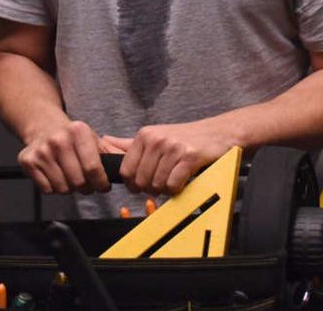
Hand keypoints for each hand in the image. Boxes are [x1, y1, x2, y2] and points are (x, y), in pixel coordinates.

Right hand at [18, 120, 123, 194]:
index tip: (103, 186)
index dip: (101, 183)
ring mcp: (42, 150)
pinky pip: (47, 189)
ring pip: (63, 188)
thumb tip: (131, 166)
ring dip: (69, 188)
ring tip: (70, 177)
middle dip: (86, 187)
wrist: (43, 126)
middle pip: (78, 182)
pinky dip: (53, 188)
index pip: (93, 168)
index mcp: (78, 131)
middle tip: (86, 183)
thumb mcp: (93, 139)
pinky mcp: (28, 161)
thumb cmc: (72, 138)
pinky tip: (55, 176)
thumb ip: (113, 153)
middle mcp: (59, 139)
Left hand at [113, 120, 239, 195]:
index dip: (133, 184)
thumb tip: (105, 141)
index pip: (126, 170)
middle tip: (160, 184)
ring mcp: (172, 147)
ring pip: (157, 185)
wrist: (218, 133)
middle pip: (141, 180)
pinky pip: (173, 185)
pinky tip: (183, 181)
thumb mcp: (154, 136)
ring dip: (165, 189)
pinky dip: (177, 189)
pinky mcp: (188, 157)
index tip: (141, 186)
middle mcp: (156, 139)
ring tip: (173, 180)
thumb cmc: (185, 138)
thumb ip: (128, 143)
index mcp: (144, 135)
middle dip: (150, 189)